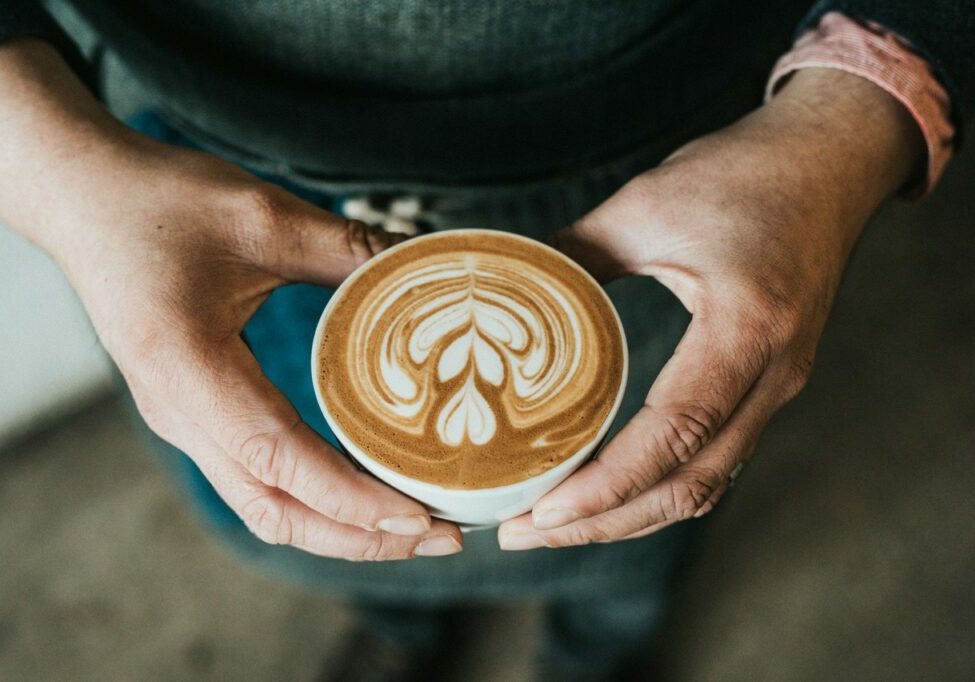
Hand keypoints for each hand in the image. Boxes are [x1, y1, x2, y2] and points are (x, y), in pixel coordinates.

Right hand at [0, 42, 461, 559]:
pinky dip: (315, 500)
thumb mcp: (262, 215)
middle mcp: (180, 413)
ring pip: (264, 506)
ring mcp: (183, 420)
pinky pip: (256, 480)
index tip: (418, 518)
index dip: (351, 500)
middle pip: (274, 510)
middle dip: (360, 537)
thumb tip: (427, 268)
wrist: (83, 199)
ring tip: (413, 527)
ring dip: (339, 528)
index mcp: (187, 369)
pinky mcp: (193, 413)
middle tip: (441, 537)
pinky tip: (363, 490)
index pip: (278, 460)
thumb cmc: (159, 201)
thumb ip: (347, 249)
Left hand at [499, 68, 923, 549]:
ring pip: (705, 483)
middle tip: (524, 532)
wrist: (830, 160)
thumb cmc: (746, 173)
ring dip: (630, 515)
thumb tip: (506, 290)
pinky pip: (716, 459)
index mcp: (748, 328)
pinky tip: (609, 490)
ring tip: (555, 525)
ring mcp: (778, 386)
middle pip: (690, 483)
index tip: (542, 511)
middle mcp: (774, 374)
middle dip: (604, 522)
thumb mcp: (647, 204)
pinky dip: (659, 488)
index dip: (607, 484)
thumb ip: (574, 254)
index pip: (676, 433)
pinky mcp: (768, 385)